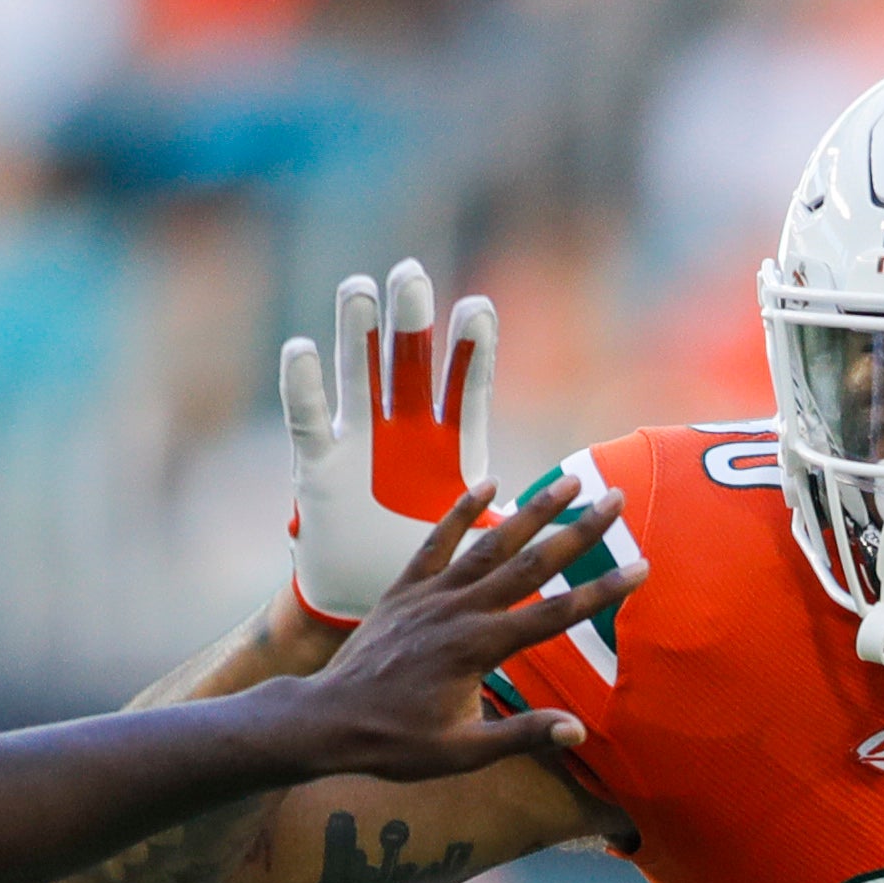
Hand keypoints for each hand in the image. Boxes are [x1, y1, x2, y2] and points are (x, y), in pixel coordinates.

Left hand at [266, 470, 632, 781]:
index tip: (640, 568)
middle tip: (616, 500)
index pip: (556, 615)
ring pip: (491, 543)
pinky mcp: (405, 589)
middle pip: (531, 564)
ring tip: (569, 481)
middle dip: (579, 531)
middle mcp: (459, 611)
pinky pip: (437, 542)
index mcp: (480, 649)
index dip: (602, 592)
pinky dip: (462, 512)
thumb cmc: (396, 744)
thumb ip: (521, 735)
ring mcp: (431, 595)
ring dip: (532, 510)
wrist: (327, 720)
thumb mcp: (463, 753)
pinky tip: (490, 485)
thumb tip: (577, 731)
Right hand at [283, 260, 492, 627]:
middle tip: (409, 273)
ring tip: (359, 289)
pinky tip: (301, 349)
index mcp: (450, 451)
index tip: (477, 309)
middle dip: (410, 324)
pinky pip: (309, 423)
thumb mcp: (486, 548)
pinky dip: (304, 388)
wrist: (365, 608)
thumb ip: (526, 526)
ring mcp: (359, 444)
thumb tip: (581, 508)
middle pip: (409, 368)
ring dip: (357, 336)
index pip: (467, 390)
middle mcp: (405, 436)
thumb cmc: (433, 575)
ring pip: (358, 379)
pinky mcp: (319, 467)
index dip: (471, 354)